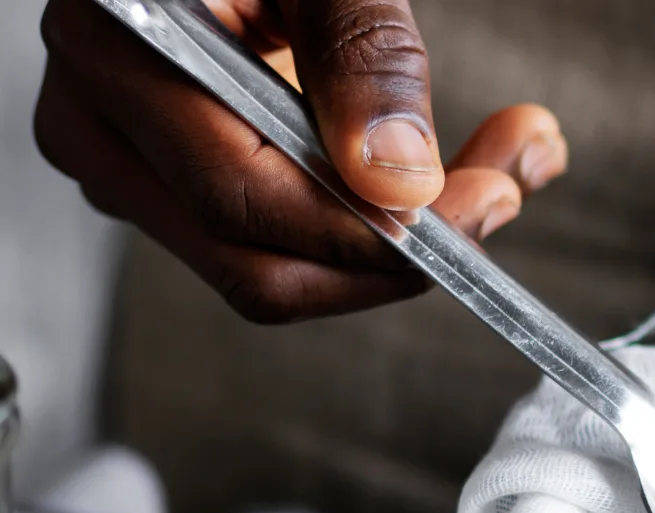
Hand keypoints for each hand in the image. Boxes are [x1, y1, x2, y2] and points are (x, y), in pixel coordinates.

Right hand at [35, 0, 567, 322]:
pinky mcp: (175, 181)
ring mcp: (130, 165)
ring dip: (397, 248)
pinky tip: (441, 182)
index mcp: (118, 51)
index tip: (478, 200)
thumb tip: (393, 175)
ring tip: (495, 177)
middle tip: (502, 190)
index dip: (369, 231)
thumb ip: (359, 48)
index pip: (243, 200)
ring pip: (274, 271)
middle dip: (399, 254)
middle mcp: (100, 126)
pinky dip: (368, 228)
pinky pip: (279, 244)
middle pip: (258, 264)